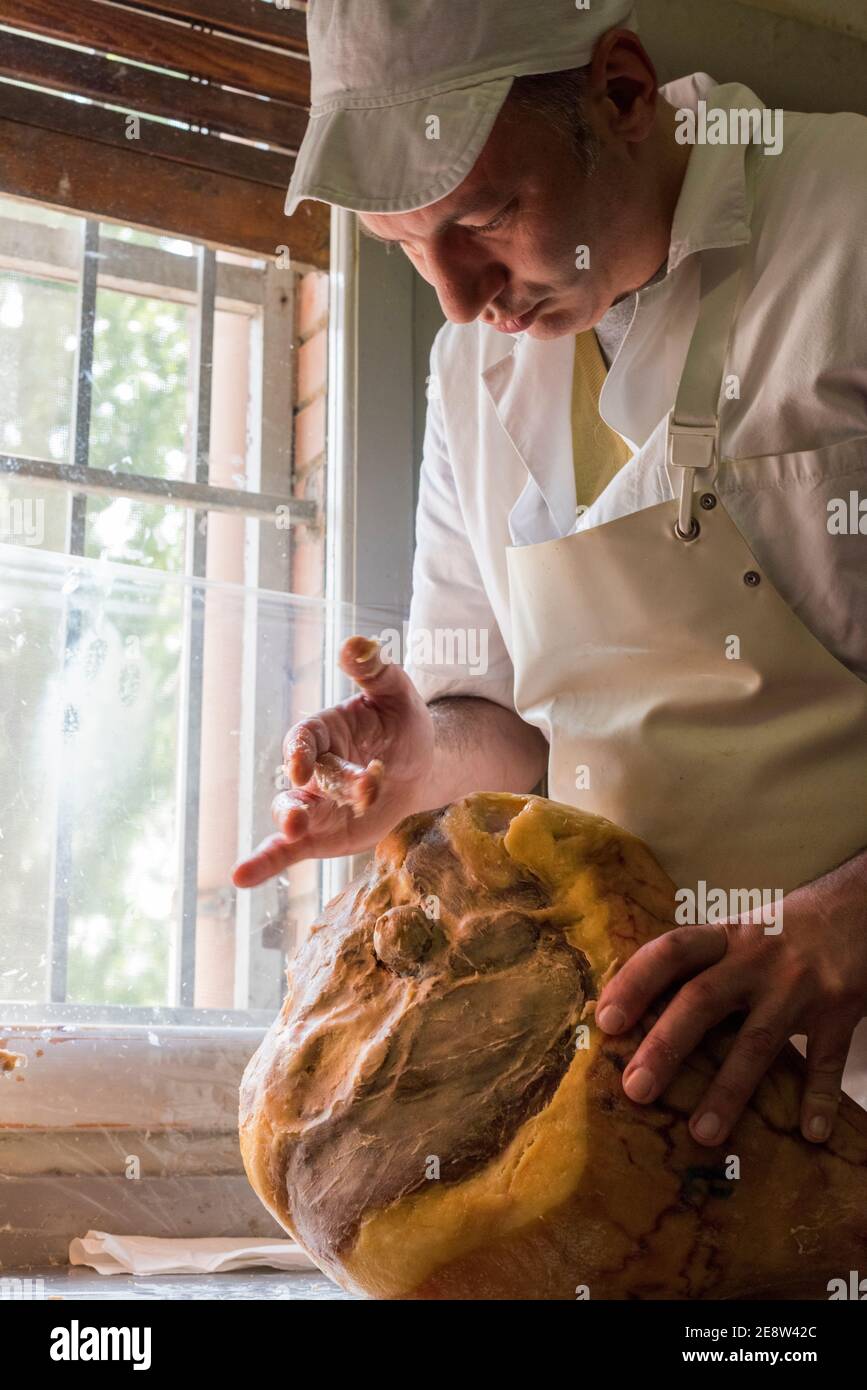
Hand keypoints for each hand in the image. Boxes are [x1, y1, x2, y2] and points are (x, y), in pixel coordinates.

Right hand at [232, 636, 434, 887]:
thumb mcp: (396, 692)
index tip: (303, 766)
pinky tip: (240, 877)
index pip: (303, 739)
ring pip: (290, 813)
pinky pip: (286, 850)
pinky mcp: (318, 834)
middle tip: (362, 791)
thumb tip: (358, 643)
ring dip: (288, 823)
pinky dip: (264, 862)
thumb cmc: (402, 722)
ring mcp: (312, 803)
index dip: (300, 753)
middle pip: (307, 781)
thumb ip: (375, 669)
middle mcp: (311, 769)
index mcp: (323, 732)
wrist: (417, 766)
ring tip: (293, 831)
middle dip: (329, 789)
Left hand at [596, 857, 866, 1146]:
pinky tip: (810, 1133)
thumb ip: (697, 968)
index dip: (634, 983)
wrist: (857, 908)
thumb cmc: (781, 932)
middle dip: (666, 1046)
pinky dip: (819, 1096)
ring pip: (756, 1041)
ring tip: (702, 1133)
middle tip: (635, 1089)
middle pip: (702, 1000)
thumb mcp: (736, 934)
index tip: (605, 1022)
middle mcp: (755, 959)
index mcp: (723, 938)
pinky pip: (827, 1060)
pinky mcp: (839, 1010)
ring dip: (728, 1090)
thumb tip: (630, 1010)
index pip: (669, 952)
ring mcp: (797, 987)